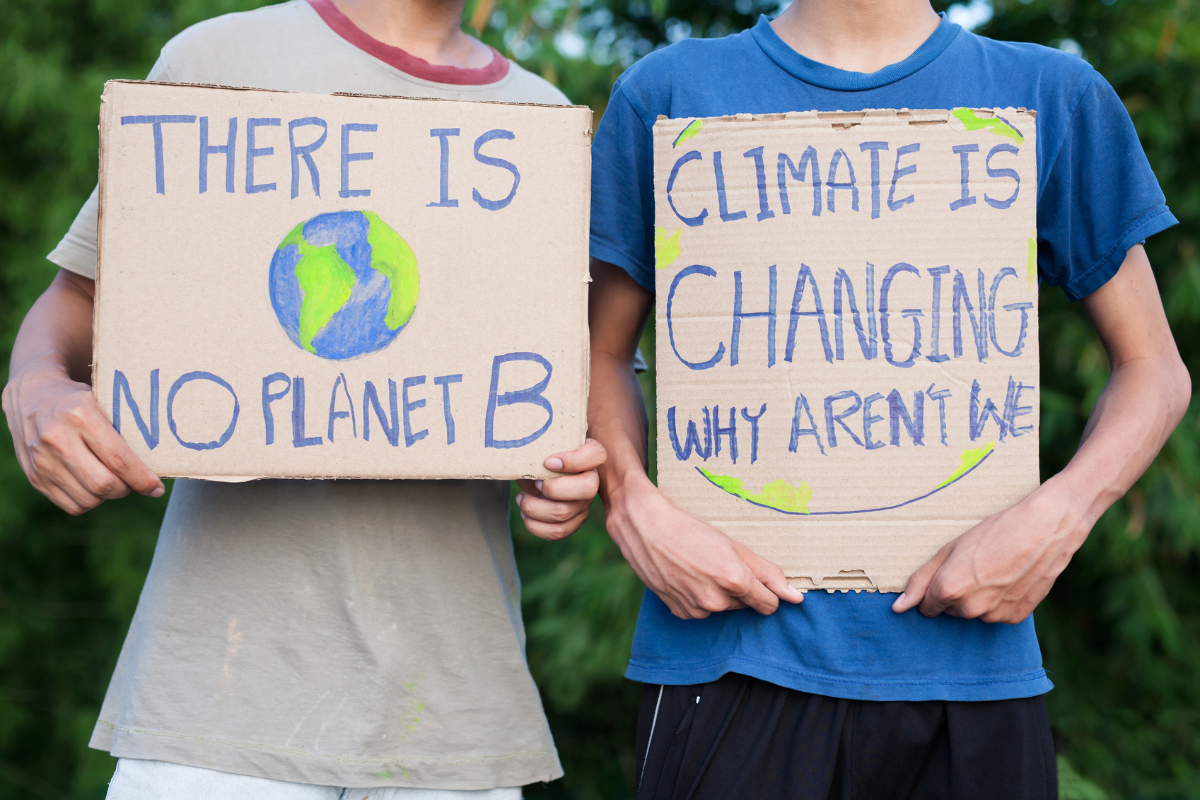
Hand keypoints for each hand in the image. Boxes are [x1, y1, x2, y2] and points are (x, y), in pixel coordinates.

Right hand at [3, 360, 164, 514]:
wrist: (30, 395)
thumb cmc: (79, 399)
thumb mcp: (103, 401)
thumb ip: (125, 428)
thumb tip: (161, 461)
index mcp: (80, 415)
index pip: (119, 459)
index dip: (142, 479)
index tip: (157, 487)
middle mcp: (57, 439)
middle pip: (103, 484)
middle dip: (127, 489)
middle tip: (136, 483)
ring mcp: (42, 461)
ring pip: (88, 499)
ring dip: (109, 497)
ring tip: (114, 482)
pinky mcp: (34, 477)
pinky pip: (71, 505)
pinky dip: (90, 501)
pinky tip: (94, 486)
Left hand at [515, 438, 606, 539]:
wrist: (536, 471)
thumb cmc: (539, 454)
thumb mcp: (539, 445)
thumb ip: (538, 448)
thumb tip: (523, 462)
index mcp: (589, 454)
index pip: (597, 455)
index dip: (574, 460)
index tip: (547, 462)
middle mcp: (592, 479)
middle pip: (587, 489)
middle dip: (553, 489)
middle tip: (535, 483)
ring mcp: (584, 503)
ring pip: (565, 513)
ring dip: (535, 508)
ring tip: (522, 499)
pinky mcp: (573, 521)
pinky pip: (559, 531)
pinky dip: (536, 526)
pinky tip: (525, 515)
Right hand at [605, 475, 803, 618]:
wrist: (645, 528)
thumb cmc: (689, 530)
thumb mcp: (733, 545)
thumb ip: (766, 572)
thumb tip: (796, 597)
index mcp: (735, 581)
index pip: (769, 604)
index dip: (767, 591)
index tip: (760, 579)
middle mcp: (716, 601)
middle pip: (745, 604)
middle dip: (739, 587)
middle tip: (719, 562)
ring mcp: (696, 610)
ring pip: (723, 607)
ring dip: (719, 592)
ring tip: (700, 566)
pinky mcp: (680, 613)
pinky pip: (702, 610)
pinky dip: (699, 597)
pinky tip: (687, 576)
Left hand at [891, 474, 1088, 622]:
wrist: (1045, 528)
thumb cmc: (994, 532)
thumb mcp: (950, 549)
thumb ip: (921, 580)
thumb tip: (898, 608)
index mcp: (949, 590)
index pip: (927, 606)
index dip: (935, 589)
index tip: (948, 573)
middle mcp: (971, 609)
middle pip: (950, 610)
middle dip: (955, 592)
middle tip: (975, 566)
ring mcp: (995, 615)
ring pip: (974, 613)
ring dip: (978, 598)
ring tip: (994, 569)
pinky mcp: (1017, 617)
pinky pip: (997, 615)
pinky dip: (1000, 602)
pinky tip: (1009, 579)